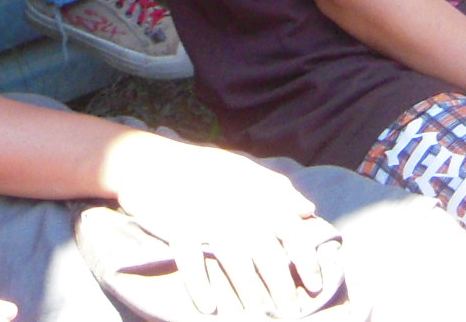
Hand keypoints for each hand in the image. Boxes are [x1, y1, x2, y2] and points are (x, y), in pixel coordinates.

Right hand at [100, 133, 330, 316]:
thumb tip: (308, 210)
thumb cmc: (202, 168)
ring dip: (249, 290)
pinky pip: (191, 260)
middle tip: (289, 311)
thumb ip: (277, 189)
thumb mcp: (244, 169)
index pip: (291, 230)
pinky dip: (199, 285)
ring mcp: (206, 217)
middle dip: (281, 286)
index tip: (314, 286)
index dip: (307, 260)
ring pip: (235, 260)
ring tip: (259, 313)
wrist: (151, 160)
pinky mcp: (177, 226)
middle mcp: (236, 206)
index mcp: (255, 194)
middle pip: (267, 252)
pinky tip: (209, 307)